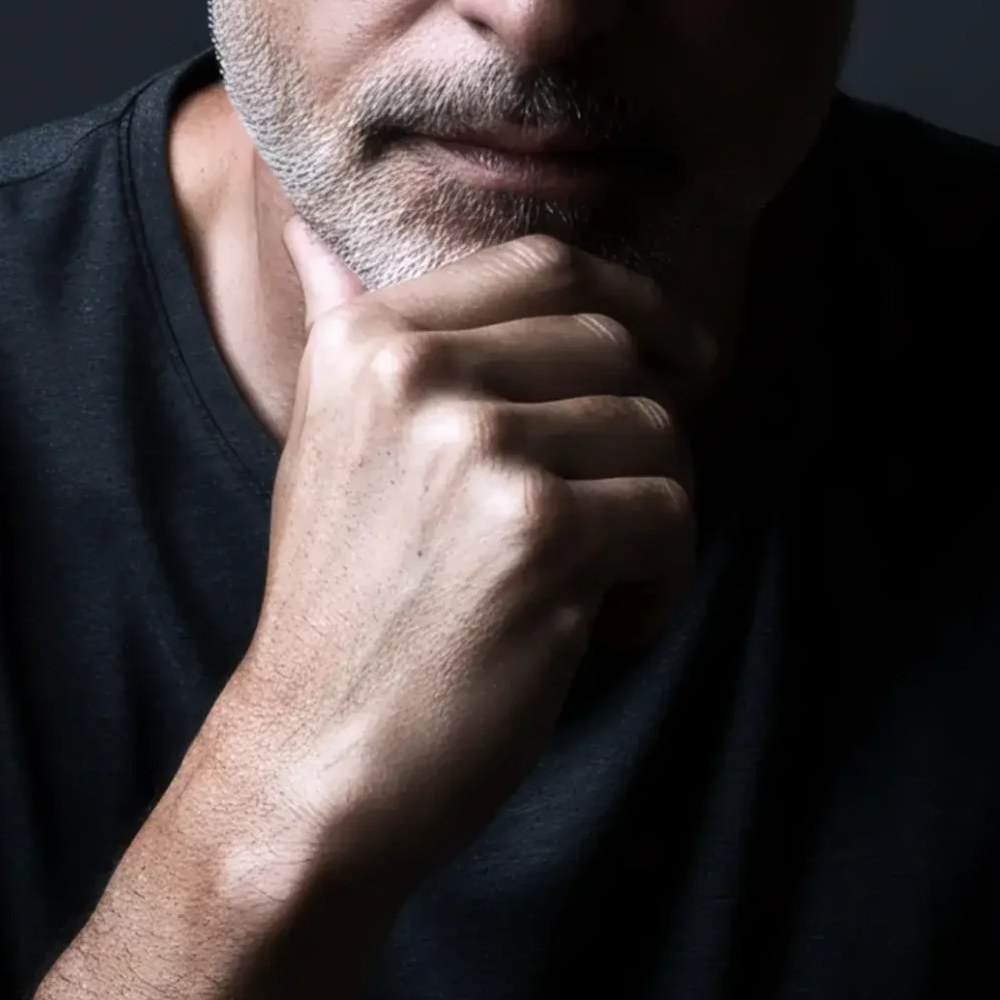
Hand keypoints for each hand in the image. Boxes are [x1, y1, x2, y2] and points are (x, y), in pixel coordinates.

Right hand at [210, 220, 711, 890]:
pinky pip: (669, 515)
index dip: (636, 305)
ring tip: (596, 588)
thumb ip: (338, 332)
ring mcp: (477, 448)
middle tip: (615, 520)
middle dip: (643, 432)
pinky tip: (601, 629)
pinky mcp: (539, 532)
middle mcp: (414, 376)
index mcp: (366, 343)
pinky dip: (658, 583)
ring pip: (655, 430)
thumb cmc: (343, 616)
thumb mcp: (323, 448)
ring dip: (653, 518)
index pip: (546, 268)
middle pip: (614, 346)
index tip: (682, 360)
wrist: (316, 766)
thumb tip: (316, 234)